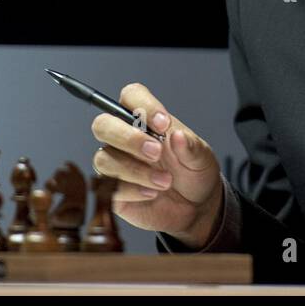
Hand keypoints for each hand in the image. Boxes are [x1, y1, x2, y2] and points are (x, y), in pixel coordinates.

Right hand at [90, 82, 222, 246]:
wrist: (196, 208)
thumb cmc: (194, 173)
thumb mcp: (202, 158)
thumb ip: (191, 146)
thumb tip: (178, 135)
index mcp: (146, 120)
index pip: (131, 97)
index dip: (143, 106)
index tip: (162, 124)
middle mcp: (125, 138)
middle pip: (103, 125)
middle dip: (128, 138)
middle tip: (156, 152)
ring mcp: (115, 164)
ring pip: (104, 159)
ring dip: (135, 170)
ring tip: (164, 181)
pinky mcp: (112, 191)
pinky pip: (108, 188)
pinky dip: (133, 191)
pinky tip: (152, 193)